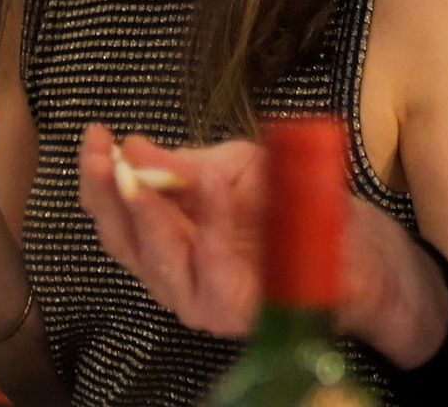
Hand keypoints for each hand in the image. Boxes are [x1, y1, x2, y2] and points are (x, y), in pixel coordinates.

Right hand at [79, 127, 268, 336]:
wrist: (353, 249)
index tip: (93, 136)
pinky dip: (210, 223)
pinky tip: (210, 184)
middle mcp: (168, 274)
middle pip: (120, 240)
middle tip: (103, 155)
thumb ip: (182, 167)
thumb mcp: (230, 170)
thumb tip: (130, 147)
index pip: (111, 213)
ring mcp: (197, 298)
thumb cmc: (289, 207)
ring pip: (156, 258)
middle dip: (107, 194)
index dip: (95, 177)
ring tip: (135, 169)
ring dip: (146, 210)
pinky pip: (213, 265)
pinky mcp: (232, 311)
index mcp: (160, 239)